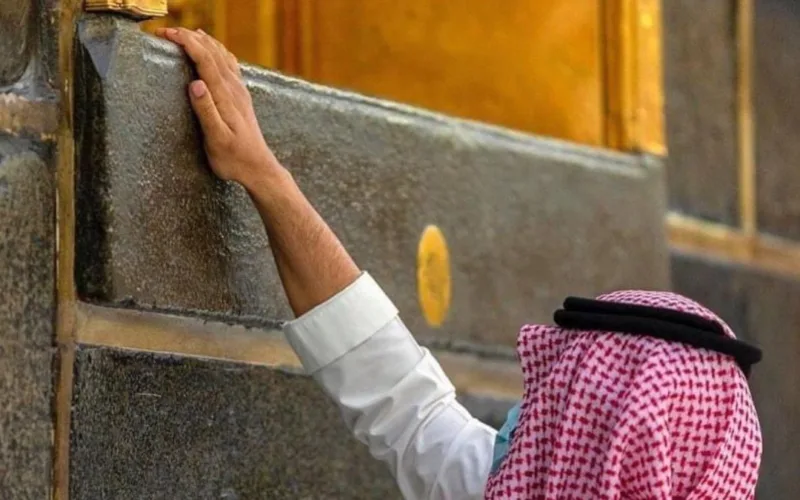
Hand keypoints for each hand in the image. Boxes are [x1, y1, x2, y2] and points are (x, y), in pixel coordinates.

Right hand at [156, 28, 281, 187]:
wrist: (258, 168)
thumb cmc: (234, 159)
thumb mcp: (216, 139)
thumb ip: (206, 111)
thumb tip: (195, 84)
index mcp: (225, 96)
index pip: (205, 59)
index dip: (186, 42)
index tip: (166, 34)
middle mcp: (234, 89)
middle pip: (212, 52)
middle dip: (190, 37)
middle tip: (167, 31)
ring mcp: (240, 92)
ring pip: (222, 56)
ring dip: (204, 41)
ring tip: (187, 33)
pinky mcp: (242, 97)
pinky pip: (230, 65)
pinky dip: (219, 51)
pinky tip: (215, 50)